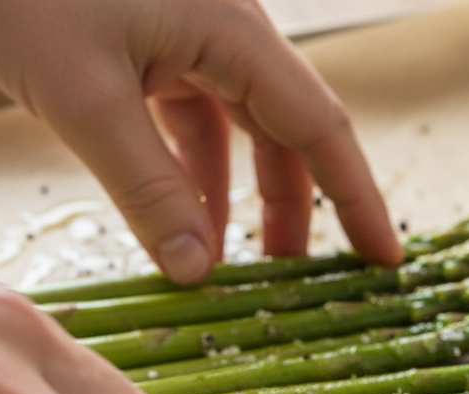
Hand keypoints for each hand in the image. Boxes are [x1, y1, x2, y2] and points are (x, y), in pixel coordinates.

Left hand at [0, 0, 403, 281]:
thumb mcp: (84, 98)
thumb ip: (146, 188)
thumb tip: (195, 270)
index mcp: (233, 34)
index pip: (320, 128)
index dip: (357, 198)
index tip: (383, 258)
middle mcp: (227, 33)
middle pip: (286, 133)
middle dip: (295, 210)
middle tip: (300, 285)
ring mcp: (189, 36)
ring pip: (237, 131)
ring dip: (234, 200)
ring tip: (223, 269)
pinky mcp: (150, 43)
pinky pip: (189, 119)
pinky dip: (186, 174)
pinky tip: (175, 222)